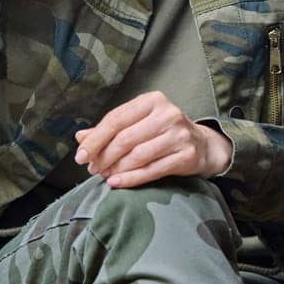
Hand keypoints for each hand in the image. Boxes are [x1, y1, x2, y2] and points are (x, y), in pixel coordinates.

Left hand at [72, 91, 233, 189]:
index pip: (116, 119)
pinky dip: (131, 179)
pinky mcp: (187, 155)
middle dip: (104, 156)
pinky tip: (116, 183)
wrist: (203, 145)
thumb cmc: (163, 133)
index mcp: (152, 100)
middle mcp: (167, 114)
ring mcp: (179, 135)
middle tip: (92, 169)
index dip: (95, 139)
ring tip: (104, 176)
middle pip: (125, 138)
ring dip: (116, 169)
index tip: (80, 156)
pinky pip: (152, 170)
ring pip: (137, 155)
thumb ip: (110, 130)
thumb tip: (80, 137)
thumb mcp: (138, 124)